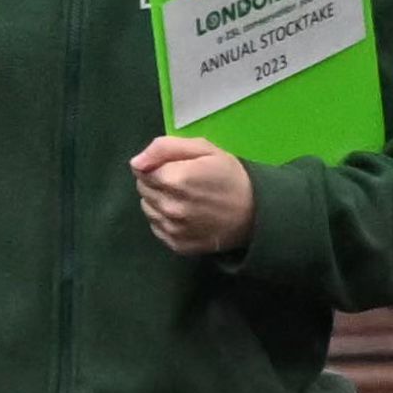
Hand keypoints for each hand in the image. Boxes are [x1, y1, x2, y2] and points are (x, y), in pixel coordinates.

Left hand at [129, 135, 255, 256]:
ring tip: (185, 198)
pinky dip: (165, 220)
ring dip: (159, 201)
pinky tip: (186, 215)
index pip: (142, 170)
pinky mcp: (176, 244)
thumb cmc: (230, 176)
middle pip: (143, 189)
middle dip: (157, 182)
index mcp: (175, 179)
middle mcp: (170, 207)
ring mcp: (173, 228)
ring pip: (147, 208)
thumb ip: (165, 148)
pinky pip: (156, 227)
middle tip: (183, 183)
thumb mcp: (204, 149)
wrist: (257, 212)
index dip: (156, 166)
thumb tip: (135, 162)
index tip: (175, 167)